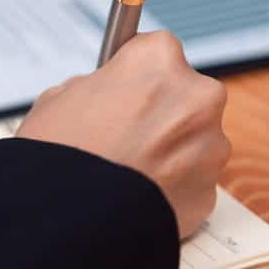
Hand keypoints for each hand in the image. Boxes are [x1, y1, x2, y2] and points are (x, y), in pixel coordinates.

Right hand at [16, 31, 229, 237]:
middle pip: (183, 93)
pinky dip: (171, 184)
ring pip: (192, 138)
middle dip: (159, 109)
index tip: (124, 84)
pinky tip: (136, 192)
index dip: (135, 72)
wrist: (69, 219)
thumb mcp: (56, 100)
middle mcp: (195, 95)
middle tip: (121, 130)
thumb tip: (103, 95)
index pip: (157, 49)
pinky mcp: (212, 190)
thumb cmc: (58, 154)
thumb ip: (92, 89)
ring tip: (124, 168)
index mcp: (157, 61)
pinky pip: (192, 179)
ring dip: (168, 148)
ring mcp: (210, 145)